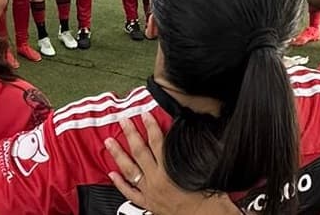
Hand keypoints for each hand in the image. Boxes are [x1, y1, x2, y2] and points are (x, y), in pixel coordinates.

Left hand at [106, 114, 230, 213]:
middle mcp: (158, 180)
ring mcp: (151, 192)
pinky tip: (112, 174)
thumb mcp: (206, 172)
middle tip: (123, 121)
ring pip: (130, 170)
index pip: (158, 142)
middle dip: (131, 134)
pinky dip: (120, 183)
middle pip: (140, 152)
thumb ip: (195, 157)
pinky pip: (130, 193)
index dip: (150, 127)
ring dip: (119, 155)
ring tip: (109, 143)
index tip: (145, 115)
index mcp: (171, 170)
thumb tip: (193, 142)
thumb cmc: (210, 201)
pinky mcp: (149, 204)